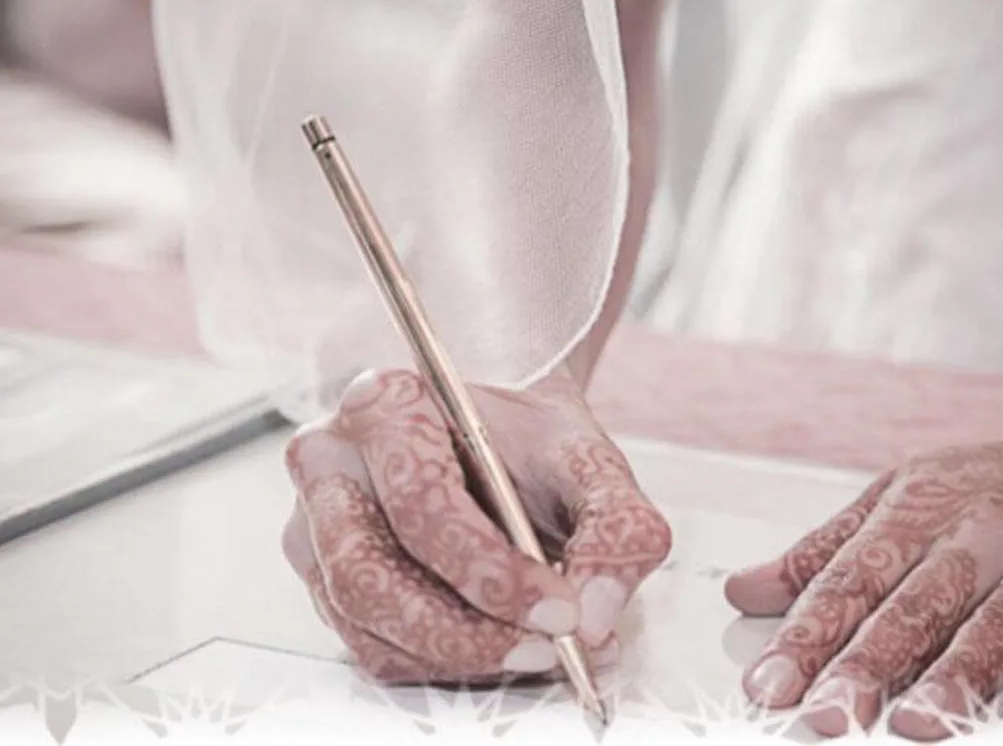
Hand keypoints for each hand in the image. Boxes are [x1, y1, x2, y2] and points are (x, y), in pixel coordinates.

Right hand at [281, 367, 671, 684]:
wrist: (503, 442)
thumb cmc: (533, 444)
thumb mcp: (592, 463)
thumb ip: (617, 526)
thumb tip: (596, 616)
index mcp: (385, 405)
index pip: (420, 501)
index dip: (491, 570)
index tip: (563, 610)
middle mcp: (331, 463)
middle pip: (369, 572)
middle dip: (466, 630)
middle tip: (548, 648)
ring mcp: (316, 526)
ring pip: (364, 619)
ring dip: (456, 655)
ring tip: (534, 651)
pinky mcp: (326, 581)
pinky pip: (371, 647)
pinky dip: (440, 666)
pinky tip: (498, 648)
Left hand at [725, 354, 1002, 738]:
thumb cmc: (1000, 482)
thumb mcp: (902, 498)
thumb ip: (825, 551)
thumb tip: (744, 588)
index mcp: (919, 514)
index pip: (850, 581)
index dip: (806, 635)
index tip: (767, 684)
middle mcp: (981, 536)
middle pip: (915, 607)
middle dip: (865, 664)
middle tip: (823, 715)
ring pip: (1001, 621)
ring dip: (960, 673)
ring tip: (916, 720)